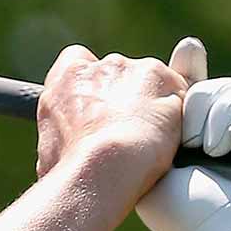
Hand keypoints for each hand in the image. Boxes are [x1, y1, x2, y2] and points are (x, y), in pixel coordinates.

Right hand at [35, 45, 186, 185]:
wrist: (102, 168)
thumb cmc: (70, 171)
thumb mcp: (52, 151)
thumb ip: (63, 136)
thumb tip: (66, 153)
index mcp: (65, 80)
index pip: (77, 60)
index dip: (91, 81)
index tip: (97, 104)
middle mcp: (99, 67)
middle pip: (118, 72)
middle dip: (124, 96)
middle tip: (127, 132)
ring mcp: (134, 69)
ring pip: (150, 81)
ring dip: (152, 104)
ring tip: (149, 142)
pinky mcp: (165, 79)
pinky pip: (178, 92)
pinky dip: (176, 112)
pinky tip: (169, 140)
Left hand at [135, 38, 230, 230]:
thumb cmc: (186, 215)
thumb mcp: (150, 172)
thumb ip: (141, 137)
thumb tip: (137, 106)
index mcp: (191, 138)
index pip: (192, 91)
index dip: (190, 69)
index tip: (188, 50)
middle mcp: (223, 132)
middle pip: (214, 87)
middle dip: (201, 106)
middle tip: (193, 143)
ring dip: (223, 117)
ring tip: (214, 151)